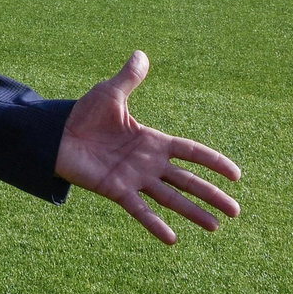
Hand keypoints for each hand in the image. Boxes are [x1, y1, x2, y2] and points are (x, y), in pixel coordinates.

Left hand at [54, 51, 240, 244]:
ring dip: (193, 213)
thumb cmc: (83, 115)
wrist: (55, 135)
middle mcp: (148, 163)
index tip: (237, 175)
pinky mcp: (117, 190)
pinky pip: (140, 210)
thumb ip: (129, 78)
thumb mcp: (110, 93)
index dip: (214, 162)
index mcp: (152, 140)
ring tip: (215, 228)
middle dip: (212, 195)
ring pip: (171, 198)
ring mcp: (134, 178)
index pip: (191, 152)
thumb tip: (141, 53)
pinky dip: (155, 224)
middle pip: (188, 180)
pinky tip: (172, 239)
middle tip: (236, 212)